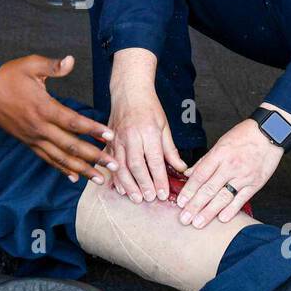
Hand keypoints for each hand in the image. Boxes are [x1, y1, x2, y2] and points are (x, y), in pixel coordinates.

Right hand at [0, 55, 116, 184]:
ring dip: (81, 169)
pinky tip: (74, 178)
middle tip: (114, 164)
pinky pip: (47, 159)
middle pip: (71, 146)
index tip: (110, 136)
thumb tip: (71, 60)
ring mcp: (33, 138)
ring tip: (99, 178)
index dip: (92, 130)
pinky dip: (61, 169)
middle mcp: (39, 127)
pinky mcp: (28, 143)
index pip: (73, 122)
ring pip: (61, 158)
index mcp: (43, 108)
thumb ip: (52, 65)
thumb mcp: (30, 64)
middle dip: (94, 157)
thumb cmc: (8, 76)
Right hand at [107, 52, 185, 202]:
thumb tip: (181, 169)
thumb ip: (170, 150)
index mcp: (149, 132)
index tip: (163, 193)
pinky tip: (120, 188)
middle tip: (150, 199)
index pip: (155, 160)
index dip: (159, 179)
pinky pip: (110, 162)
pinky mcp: (109, 141)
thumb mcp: (164, 126)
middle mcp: (132, 136)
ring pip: (120, 166)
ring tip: (136, 198)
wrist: (129, 91)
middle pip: (136, 165)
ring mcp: (117, 139)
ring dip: (128, 184)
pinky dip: (114, 176)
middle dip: (143, 184)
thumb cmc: (149, 107)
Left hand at [176, 118, 284, 227]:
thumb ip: (205, 160)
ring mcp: (243, 176)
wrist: (271, 132)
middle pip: (209, 189)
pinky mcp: (255, 183)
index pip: (200, 175)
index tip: (180, 202)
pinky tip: (222, 218)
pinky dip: (232, 210)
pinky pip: (242, 199)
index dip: (189, 190)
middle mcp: (230, 166)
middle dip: (195, 206)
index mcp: (219, 154)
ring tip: (198, 223)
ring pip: (223, 197)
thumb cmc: (244, 135)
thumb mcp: (221, 142)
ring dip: (209, 212)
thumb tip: (188, 173)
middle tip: (184, 219)